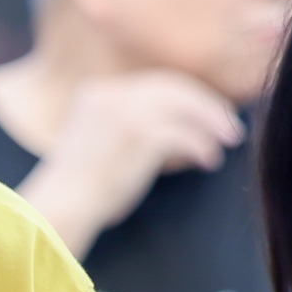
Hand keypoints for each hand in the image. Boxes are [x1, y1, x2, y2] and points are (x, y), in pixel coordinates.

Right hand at [17, 70, 241, 244]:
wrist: (60, 207)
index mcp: (96, 92)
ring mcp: (125, 111)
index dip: (185, 98)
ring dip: (212, 122)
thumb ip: (126, 128)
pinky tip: (209, 161)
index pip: (153, 84)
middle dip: (206, 105)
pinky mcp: (139, 134)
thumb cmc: (80, 192)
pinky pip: (183, 133)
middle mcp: (111, 94)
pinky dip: (202, 146)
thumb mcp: (97, 145)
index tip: (207, 114)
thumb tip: (172, 134)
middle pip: (172, 87)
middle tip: (230, 126)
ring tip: (230, 140)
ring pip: (184, 105)